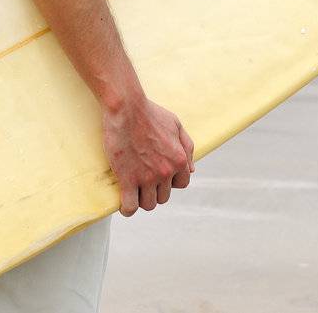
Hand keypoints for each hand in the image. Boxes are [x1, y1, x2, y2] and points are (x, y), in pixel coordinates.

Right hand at [101, 95, 195, 215]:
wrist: (127, 108)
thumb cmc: (150, 113)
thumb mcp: (176, 125)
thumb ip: (187, 147)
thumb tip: (192, 170)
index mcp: (179, 159)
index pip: (181, 184)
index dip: (171, 182)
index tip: (160, 177)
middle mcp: (166, 171)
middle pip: (164, 197)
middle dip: (155, 191)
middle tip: (143, 181)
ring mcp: (147, 177)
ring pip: (148, 204)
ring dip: (142, 199)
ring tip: (134, 192)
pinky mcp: (128, 179)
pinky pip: (130, 206)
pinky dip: (127, 209)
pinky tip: (125, 204)